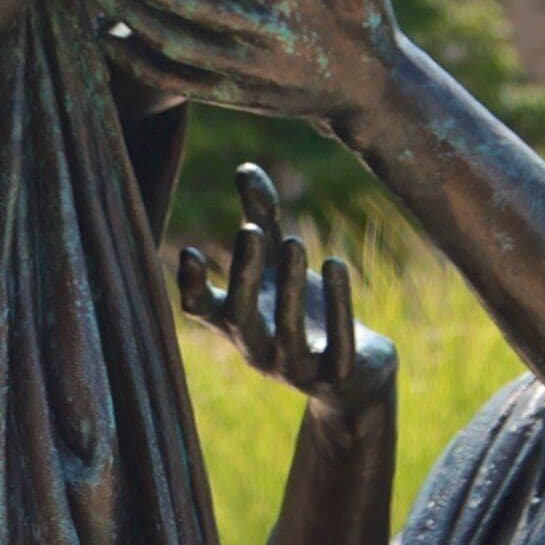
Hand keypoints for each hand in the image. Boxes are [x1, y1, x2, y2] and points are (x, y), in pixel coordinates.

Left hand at [95, 0, 407, 126]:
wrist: (373, 87)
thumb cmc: (362, 4)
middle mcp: (265, 34)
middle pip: (187, 8)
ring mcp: (249, 70)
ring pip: (176, 47)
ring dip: (133, 20)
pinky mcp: (238, 97)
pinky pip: (179, 85)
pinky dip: (140, 66)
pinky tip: (111, 44)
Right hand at [178, 164, 395, 417]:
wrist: (354, 375)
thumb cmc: (304, 309)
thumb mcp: (280, 262)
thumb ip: (261, 218)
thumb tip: (245, 167)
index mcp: (236, 322)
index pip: (202, 309)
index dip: (192, 286)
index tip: (191, 251)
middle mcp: (258, 348)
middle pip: (240, 317)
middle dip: (243, 274)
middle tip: (251, 229)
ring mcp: (295, 368)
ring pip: (288, 335)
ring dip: (290, 288)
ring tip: (296, 243)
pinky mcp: (335, 376)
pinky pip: (337, 346)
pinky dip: (337, 307)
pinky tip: (336, 264)